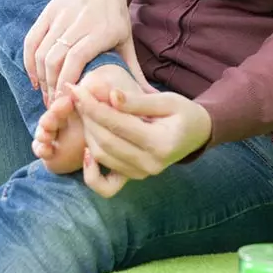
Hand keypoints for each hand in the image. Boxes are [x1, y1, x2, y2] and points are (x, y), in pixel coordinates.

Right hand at [23, 0, 152, 104]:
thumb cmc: (116, 20)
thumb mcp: (127, 43)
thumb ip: (135, 72)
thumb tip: (150, 97)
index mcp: (102, 29)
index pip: (76, 58)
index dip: (67, 81)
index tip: (66, 102)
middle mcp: (80, 20)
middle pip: (56, 58)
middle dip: (53, 86)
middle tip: (56, 106)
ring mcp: (61, 14)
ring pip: (42, 51)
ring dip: (41, 77)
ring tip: (47, 96)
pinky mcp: (48, 11)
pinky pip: (32, 40)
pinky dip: (29, 62)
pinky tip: (35, 79)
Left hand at [68, 84, 212, 197]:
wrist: (196, 134)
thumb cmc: (183, 112)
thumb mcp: (167, 100)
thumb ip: (137, 101)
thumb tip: (110, 95)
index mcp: (160, 143)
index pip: (116, 123)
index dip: (92, 104)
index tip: (76, 88)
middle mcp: (150, 164)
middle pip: (105, 141)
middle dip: (86, 116)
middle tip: (76, 95)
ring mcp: (142, 174)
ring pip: (102, 156)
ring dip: (87, 132)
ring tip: (83, 110)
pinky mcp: (134, 178)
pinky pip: (106, 185)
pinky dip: (91, 171)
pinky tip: (86, 150)